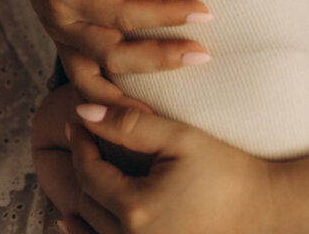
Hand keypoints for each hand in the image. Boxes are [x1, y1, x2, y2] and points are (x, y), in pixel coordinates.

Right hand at [0, 0, 212, 107]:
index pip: (122, 13)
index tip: (201, 11)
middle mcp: (60, 22)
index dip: (163, 14)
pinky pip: (84, 81)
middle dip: (160, 58)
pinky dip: (107, 101)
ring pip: (96, 79)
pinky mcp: (64, 40)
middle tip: (202, 54)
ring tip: (172, 107)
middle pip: (114, 55)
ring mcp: (60, 35)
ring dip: (134, 93)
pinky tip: (136, 112)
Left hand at [61, 105, 276, 233]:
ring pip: (92, 230)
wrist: (261, 206)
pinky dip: (88, 233)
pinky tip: (73, 221)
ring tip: (76, 174)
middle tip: (81, 140)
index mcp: (136, 208)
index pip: (87, 173)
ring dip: (80, 203)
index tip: (76, 123)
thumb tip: (82, 113)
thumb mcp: (175, 137)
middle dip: (80, 168)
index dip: (78, 144)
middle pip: (86, 202)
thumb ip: (126, 124)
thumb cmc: (223, 169)